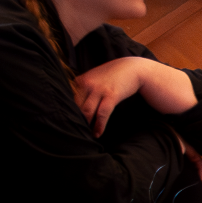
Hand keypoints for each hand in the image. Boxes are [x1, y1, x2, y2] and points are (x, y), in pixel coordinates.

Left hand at [72, 56, 197, 135]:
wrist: (133, 68)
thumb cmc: (113, 74)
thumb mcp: (95, 77)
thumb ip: (84, 87)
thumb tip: (76, 103)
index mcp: (81, 80)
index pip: (69, 100)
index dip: (69, 113)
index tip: (69, 123)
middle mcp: (87, 84)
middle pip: (76, 107)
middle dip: (75, 120)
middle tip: (76, 131)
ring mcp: (99, 89)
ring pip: (87, 111)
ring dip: (86, 125)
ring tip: (87, 134)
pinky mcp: (111, 95)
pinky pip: (102, 114)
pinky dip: (99, 125)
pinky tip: (98, 133)